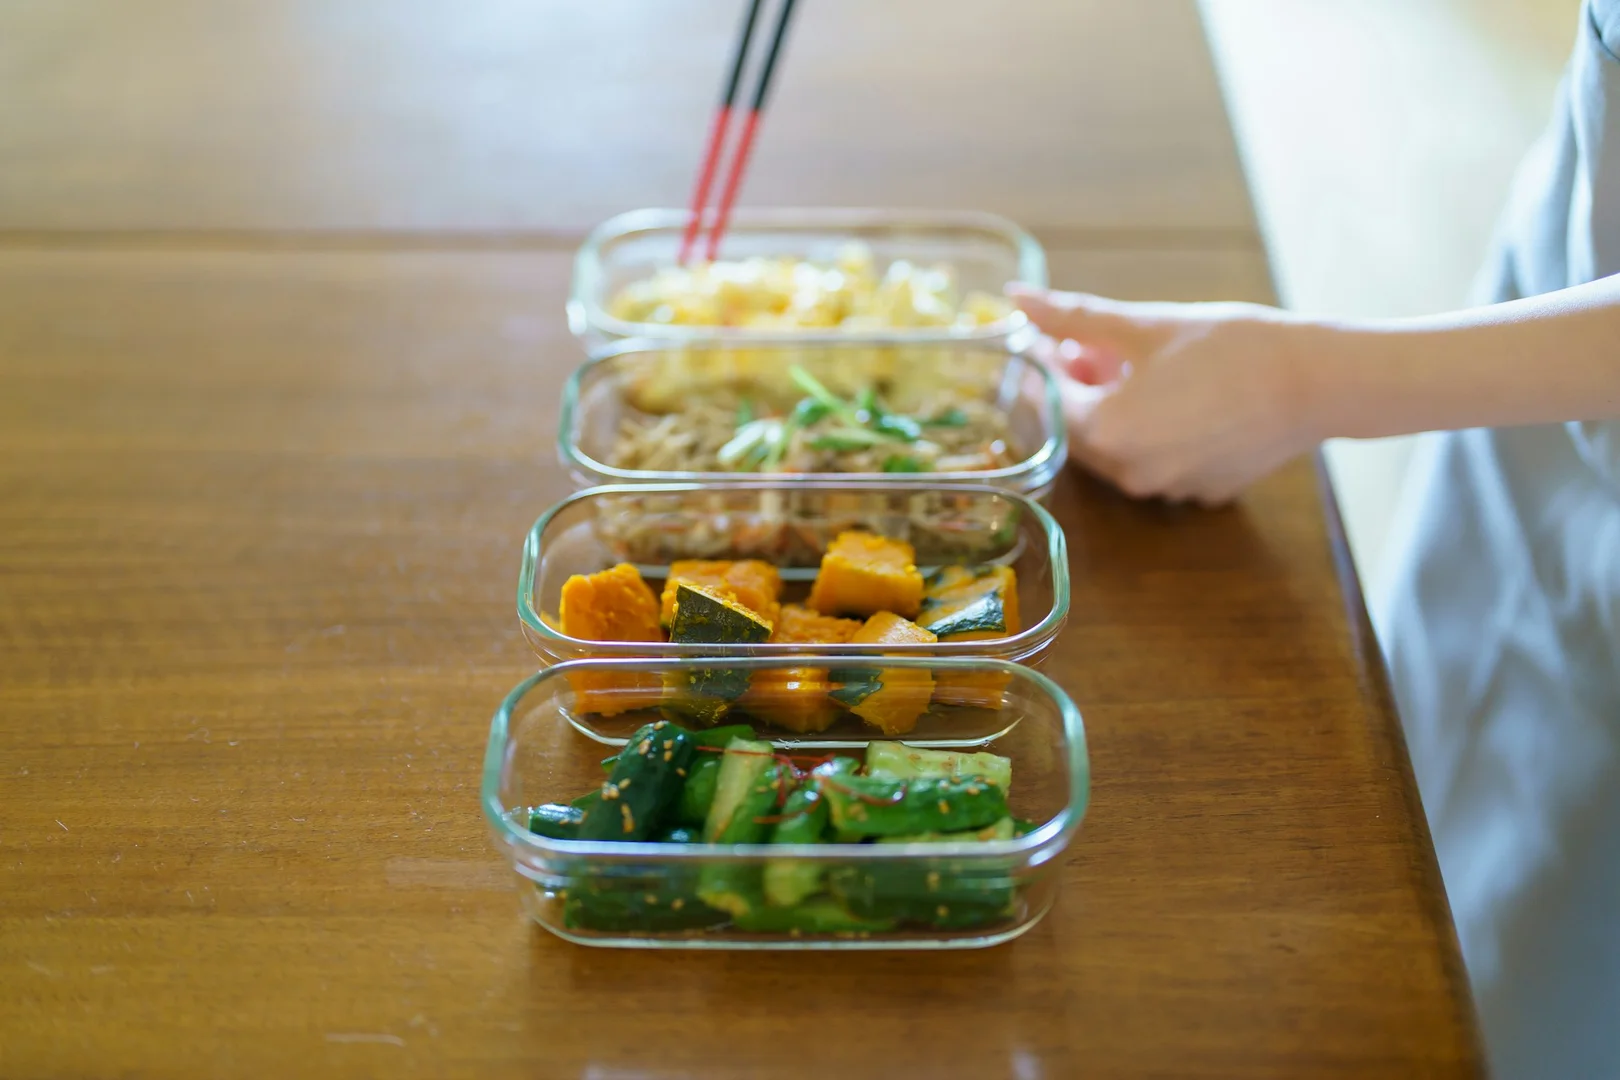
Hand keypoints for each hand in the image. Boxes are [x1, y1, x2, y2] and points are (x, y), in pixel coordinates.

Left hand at [1010, 285, 1322, 505]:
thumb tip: (1017, 299)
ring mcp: (1170, 489)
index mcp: (1107, 432)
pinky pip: (1162, 461)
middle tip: (1091, 346)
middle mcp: (1131, 473)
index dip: (1045, 367)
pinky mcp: (1205, 492)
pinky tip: (1179, 395)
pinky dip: (1156, 430)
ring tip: (1137, 365)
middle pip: (1082, 431)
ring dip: (1116, 409)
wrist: (1319, 381)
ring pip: (1121, 448)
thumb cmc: (1232, 346)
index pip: (1050, 401)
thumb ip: (1073, 317)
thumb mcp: (1145, 325)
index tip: (1050, 337)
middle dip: (1078, 389)